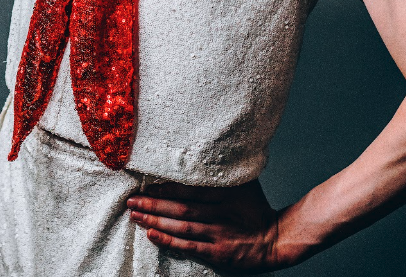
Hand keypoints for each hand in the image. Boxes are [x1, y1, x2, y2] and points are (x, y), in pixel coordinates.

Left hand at [127, 179, 285, 273]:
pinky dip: (168, 241)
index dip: (165, 188)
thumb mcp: (244, 182)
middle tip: (131, 201)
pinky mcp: (216, 253)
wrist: (274, 239)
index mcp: (223, 193)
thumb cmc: (255, 208)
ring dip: (155, 221)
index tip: (145, 185)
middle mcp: (218, 213)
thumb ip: (223, 171)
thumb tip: (203, 152)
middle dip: (152, 204)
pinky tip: (152, 235)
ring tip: (135, 215)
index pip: (188, 189)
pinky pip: (188, 246)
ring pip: (180, 226)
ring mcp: (216, 234)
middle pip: (179, 207)